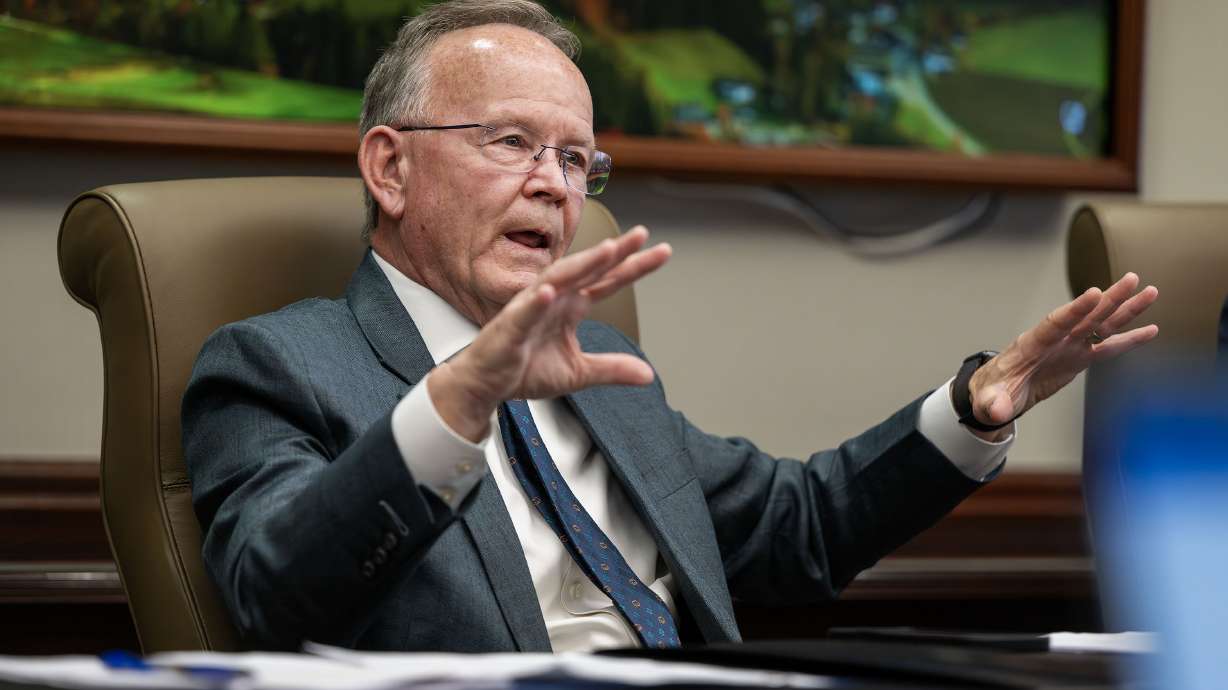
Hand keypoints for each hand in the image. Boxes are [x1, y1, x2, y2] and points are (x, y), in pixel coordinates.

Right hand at [430, 226, 671, 440]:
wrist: (487, 383)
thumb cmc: (525, 368)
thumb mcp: (579, 373)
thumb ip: (612, 369)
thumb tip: (648, 374)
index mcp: (572, 305)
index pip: (608, 281)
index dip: (634, 266)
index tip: (662, 252)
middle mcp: (555, 299)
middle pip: (589, 270)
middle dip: (614, 253)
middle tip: (641, 235)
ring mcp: (531, 309)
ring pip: (559, 281)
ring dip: (581, 265)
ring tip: (606, 251)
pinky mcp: (510, 328)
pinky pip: (523, 313)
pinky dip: (535, 302)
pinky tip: (548, 293)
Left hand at [966, 272, 1158, 440]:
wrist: (997, 394)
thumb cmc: (991, 393)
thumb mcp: (988, 401)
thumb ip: (994, 404)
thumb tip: (999, 410)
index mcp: (1030, 345)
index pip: (1055, 323)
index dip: (1075, 309)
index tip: (1095, 293)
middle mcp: (1053, 340)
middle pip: (1085, 316)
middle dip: (1108, 299)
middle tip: (1132, 279)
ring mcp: (1068, 347)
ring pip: (1101, 325)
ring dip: (1124, 310)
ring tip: (1150, 292)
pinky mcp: (1078, 358)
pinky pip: (1107, 347)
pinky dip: (1128, 339)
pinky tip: (1150, 330)